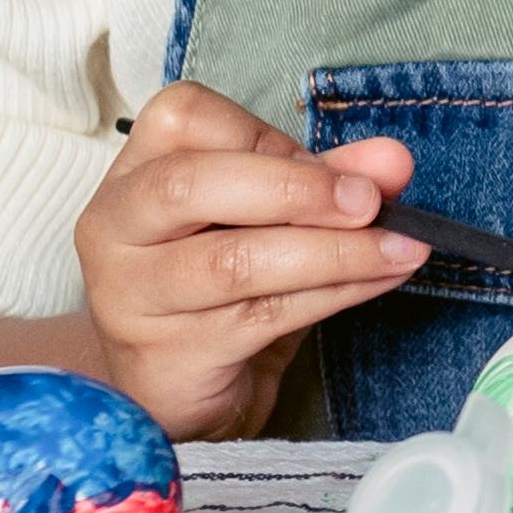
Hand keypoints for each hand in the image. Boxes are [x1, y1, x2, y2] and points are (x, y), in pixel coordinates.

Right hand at [77, 83, 428, 440]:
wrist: (175, 394)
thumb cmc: (217, 293)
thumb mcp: (268, 224)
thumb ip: (323, 180)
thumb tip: (391, 161)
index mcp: (133, 175)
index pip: (181, 118)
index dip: (265, 136)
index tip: (330, 167)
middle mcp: (114, 228)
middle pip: (189, 185)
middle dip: (296, 188)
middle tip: (370, 201)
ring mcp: (130, 296)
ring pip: (234, 261)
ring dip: (335, 251)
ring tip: (399, 247)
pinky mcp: (165, 354)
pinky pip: (261, 315)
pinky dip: (335, 292)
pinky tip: (378, 279)